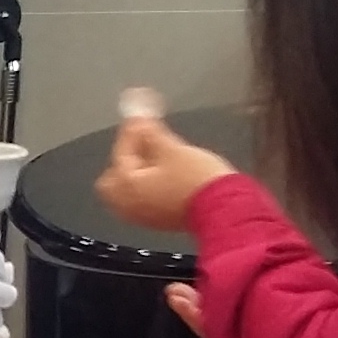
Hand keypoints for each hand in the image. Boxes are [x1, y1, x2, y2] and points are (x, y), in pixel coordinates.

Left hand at [96, 104, 231, 231]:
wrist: (224, 209)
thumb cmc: (197, 178)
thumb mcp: (172, 148)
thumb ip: (150, 131)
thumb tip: (138, 117)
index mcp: (127, 186)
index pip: (121, 153)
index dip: (130, 132)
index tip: (138, 116)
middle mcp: (128, 204)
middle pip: (113, 178)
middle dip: (125, 158)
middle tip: (143, 142)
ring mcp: (142, 216)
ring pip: (127, 191)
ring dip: (136, 172)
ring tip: (155, 156)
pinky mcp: (157, 221)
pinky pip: (141, 200)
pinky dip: (145, 186)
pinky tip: (162, 174)